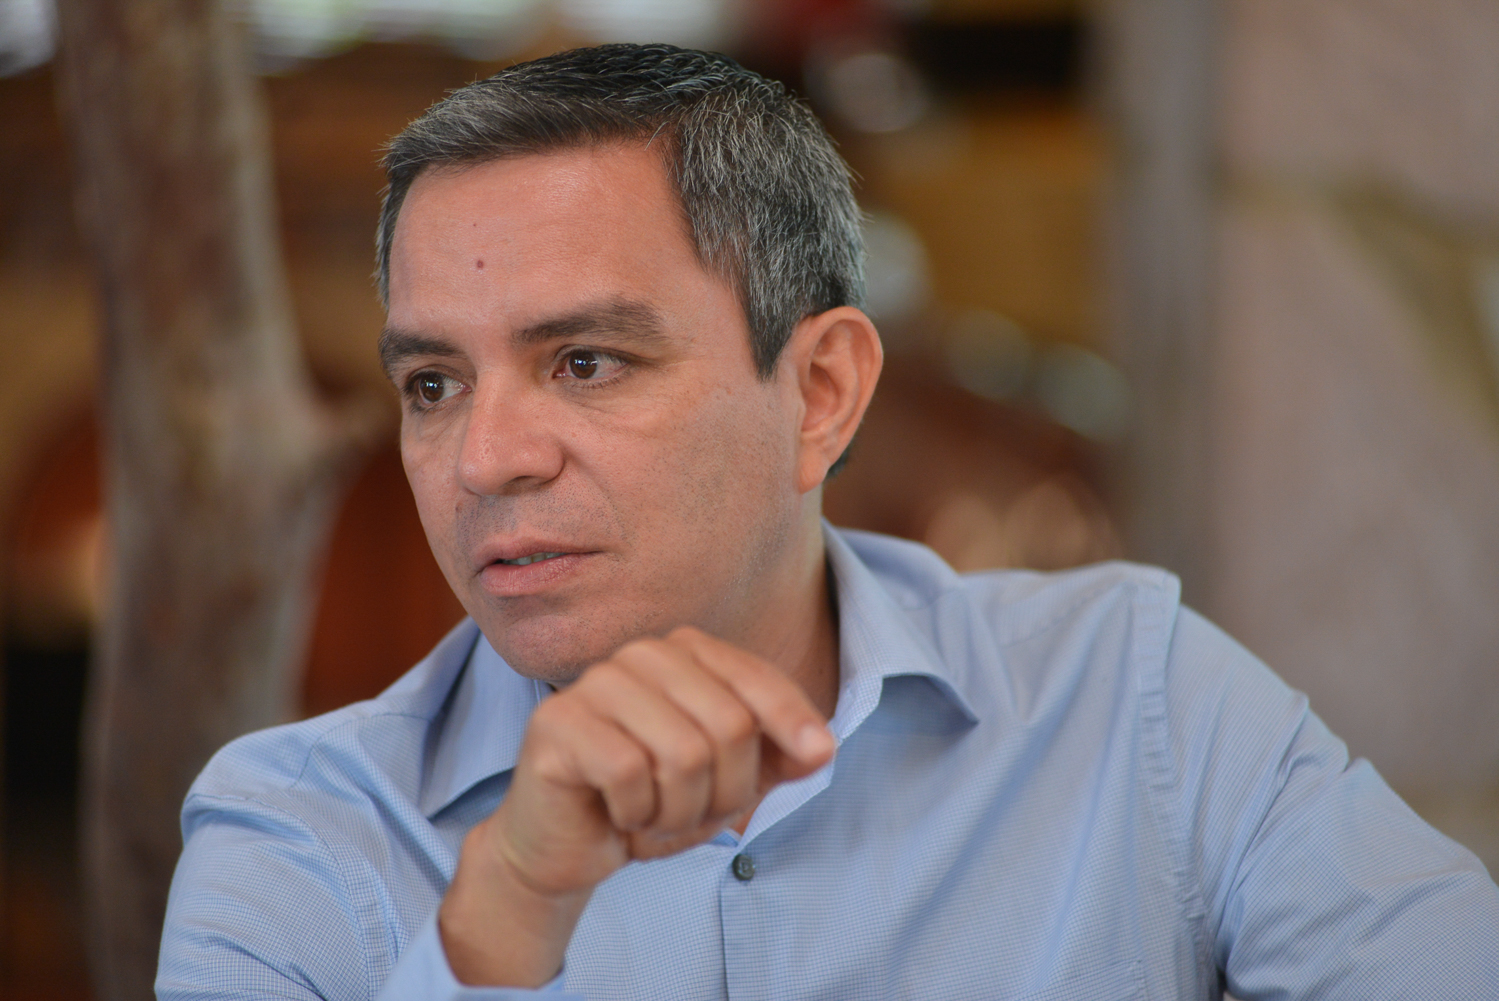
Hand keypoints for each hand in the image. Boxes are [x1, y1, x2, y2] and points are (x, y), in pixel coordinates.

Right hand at [438, 626, 835, 986]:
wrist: (569, 844)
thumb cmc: (651, 801)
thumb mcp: (732, 781)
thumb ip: (781, 757)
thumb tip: (823, 746)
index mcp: (686, 652)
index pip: (758, 680)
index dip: (794, 722)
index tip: (820, 754)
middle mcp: (643, 654)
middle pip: (729, 725)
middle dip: (725, 792)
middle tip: (692, 812)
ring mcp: (596, 682)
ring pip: (683, 755)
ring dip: (678, 811)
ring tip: (654, 816)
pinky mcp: (558, 721)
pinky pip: (628, 774)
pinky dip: (634, 813)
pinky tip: (618, 813)